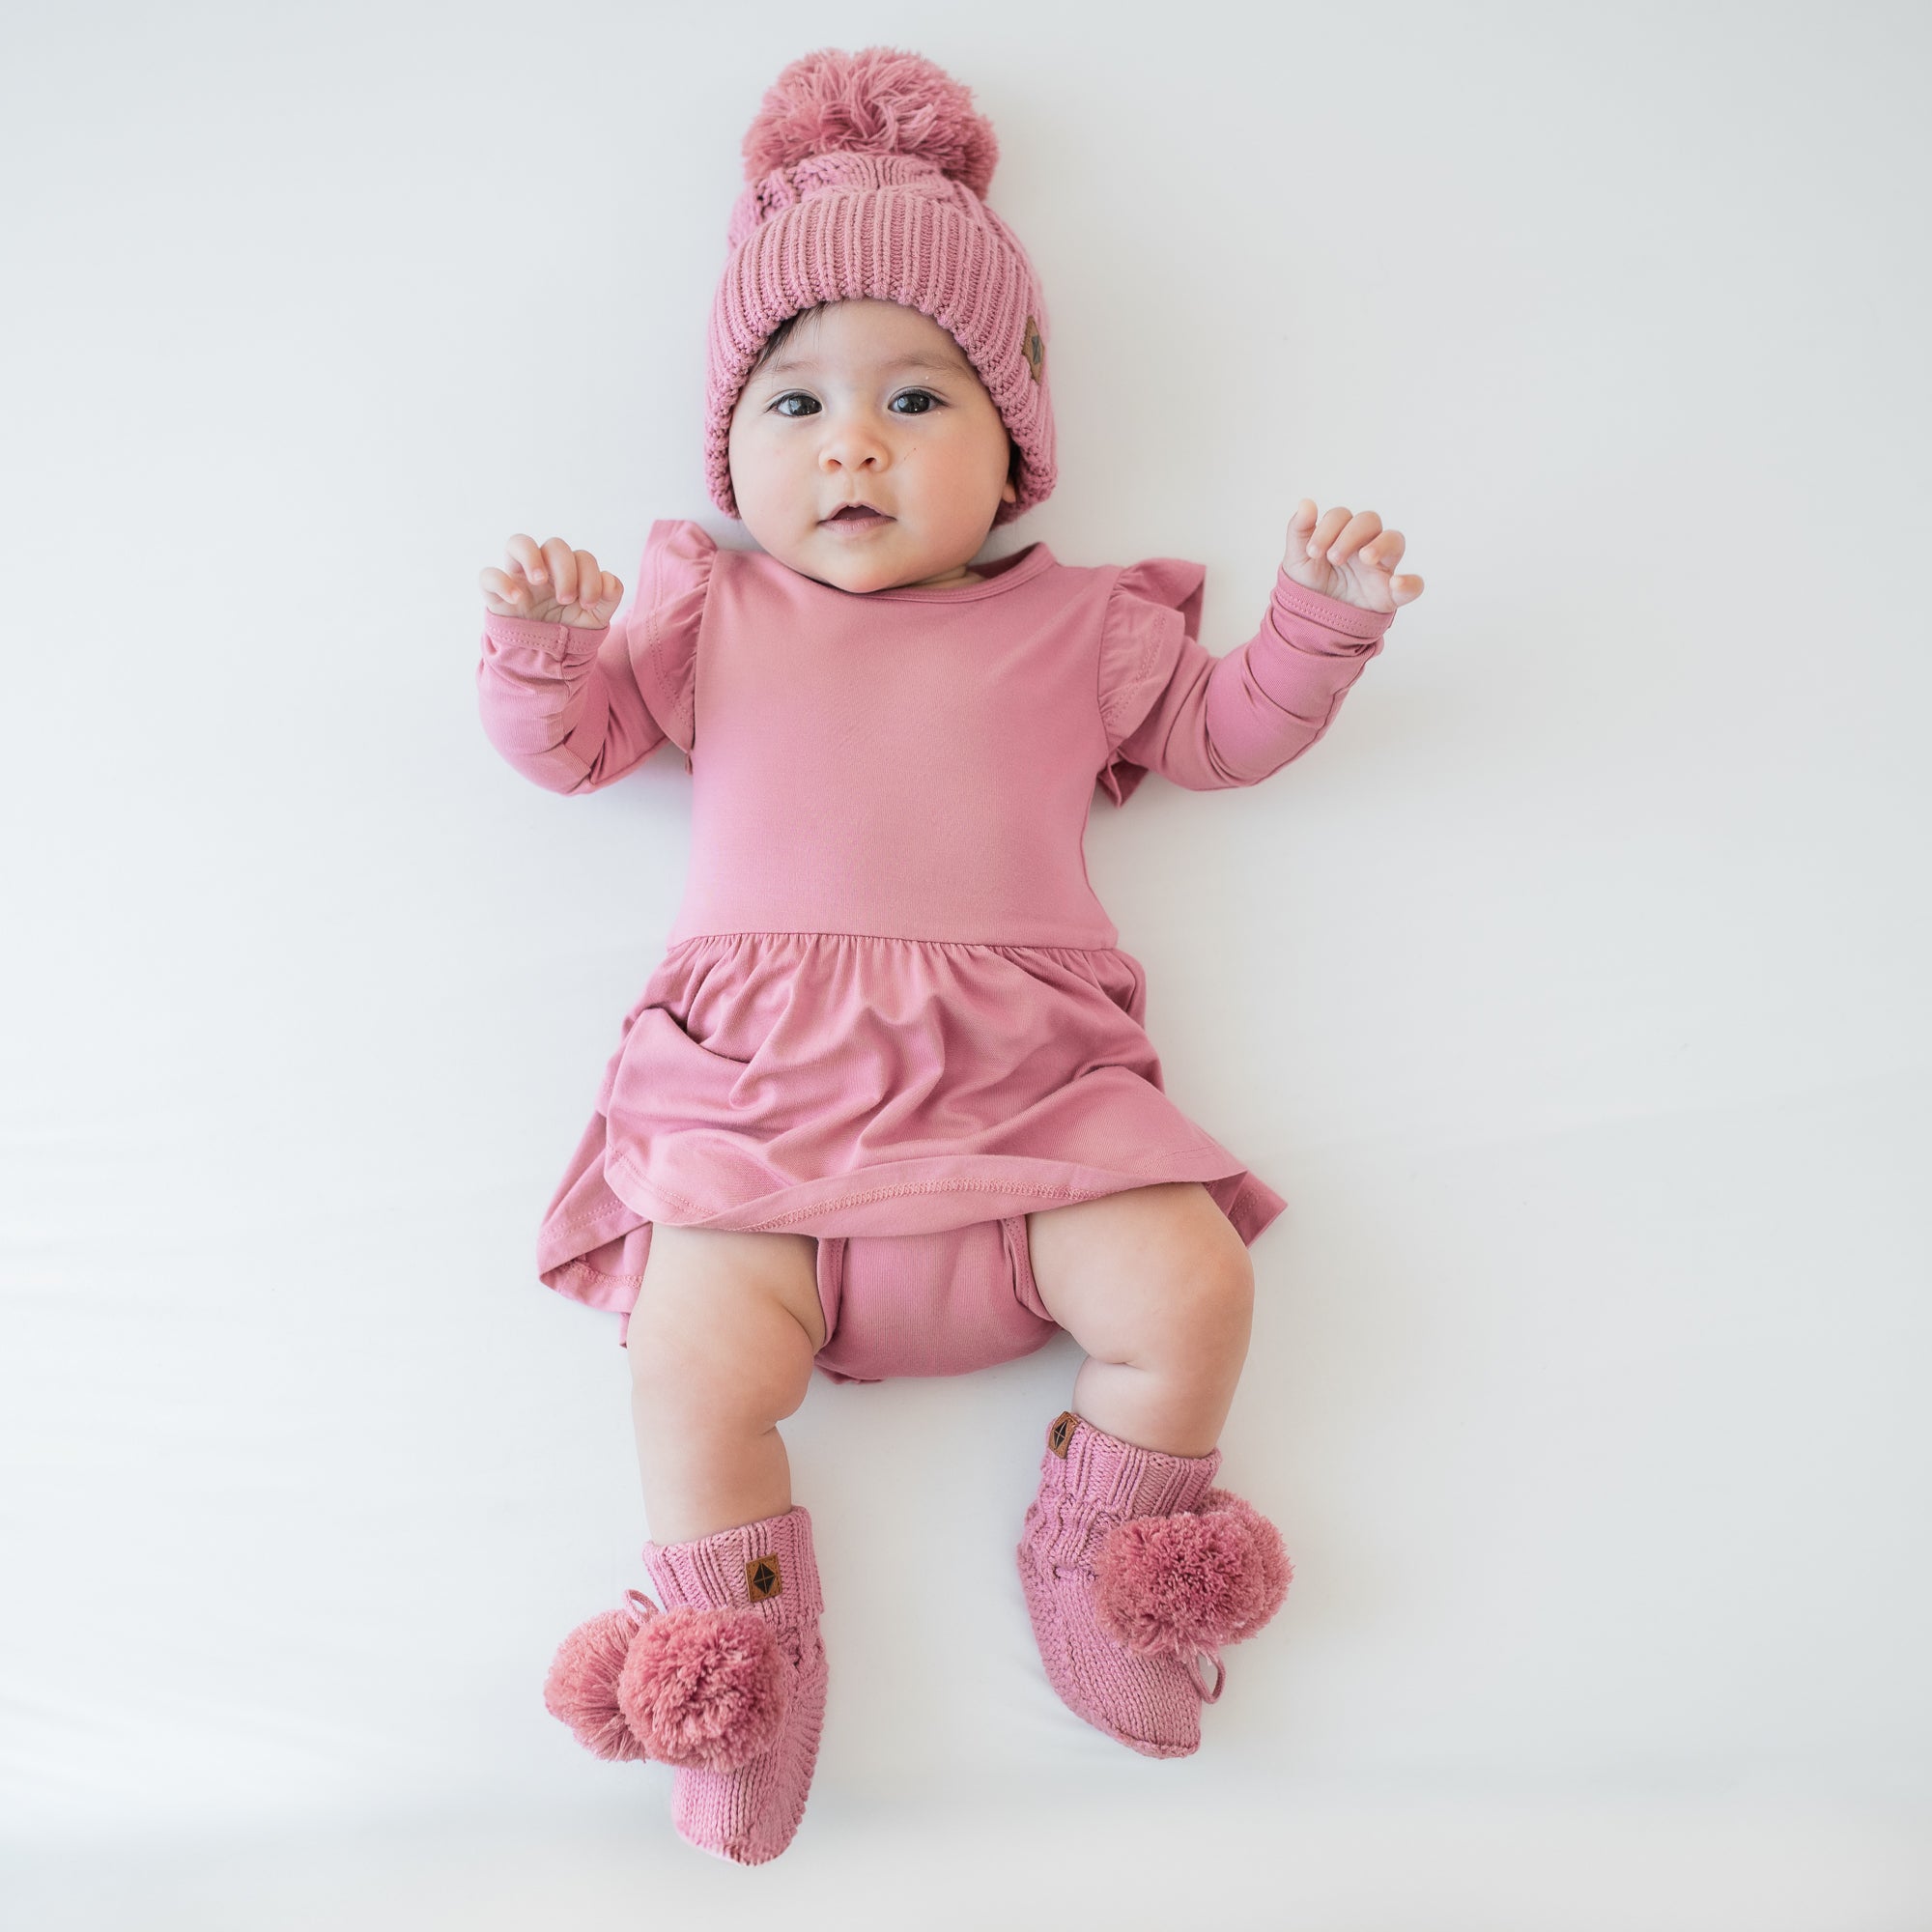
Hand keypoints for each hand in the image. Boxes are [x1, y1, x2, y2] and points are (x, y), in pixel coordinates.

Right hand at [479, 534, 623, 628]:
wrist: (545, 657)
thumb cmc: (569, 629)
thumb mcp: (596, 618)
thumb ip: (609, 598)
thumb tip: (609, 580)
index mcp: (569, 572)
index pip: (581, 556)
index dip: (589, 575)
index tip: (589, 603)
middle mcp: (544, 569)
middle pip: (554, 545)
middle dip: (566, 570)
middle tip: (566, 599)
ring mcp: (518, 578)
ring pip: (517, 542)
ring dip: (532, 557)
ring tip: (540, 581)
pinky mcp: (496, 594)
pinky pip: (488, 575)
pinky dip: (501, 582)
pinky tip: (517, 599)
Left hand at [1281, 500, 1422, 613]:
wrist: (1311, 620)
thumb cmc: (1309, 583)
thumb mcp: (1297, 558)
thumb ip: (1299, 530)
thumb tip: (1306, 502)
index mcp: (1342, 534)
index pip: (1342, 516)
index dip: (1328, 528)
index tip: (1312, 552)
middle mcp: (1364, 545)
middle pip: (1370, 521)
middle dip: (1351, 534)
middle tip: (1334, 558)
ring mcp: (1380, 568)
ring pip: (1395, 541)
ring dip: (1381, 545)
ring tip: (1365, 558)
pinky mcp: (1390, 595)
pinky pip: (1412, 585)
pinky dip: (1410, 583)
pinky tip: (1396, 584)